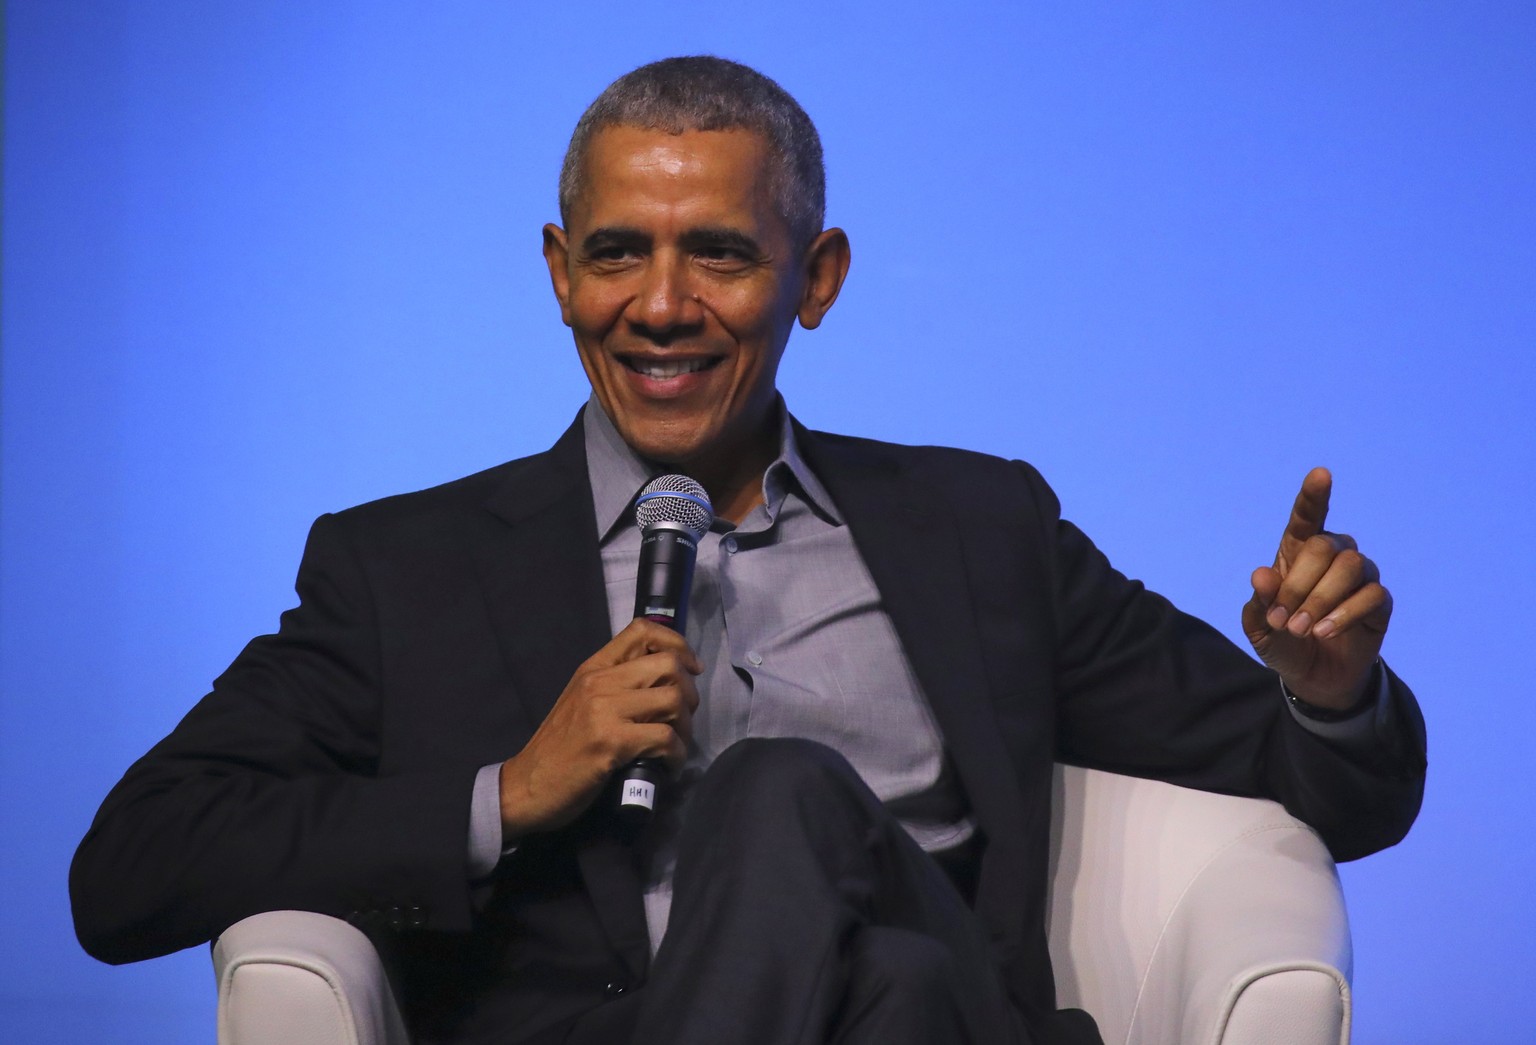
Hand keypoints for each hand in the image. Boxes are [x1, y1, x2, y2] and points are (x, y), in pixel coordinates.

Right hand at [499, 618, 701, 835]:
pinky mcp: (610, 743)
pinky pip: (665, 738)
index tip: (690, 669)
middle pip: (668, 664)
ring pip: (673, 699)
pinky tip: (668, 766)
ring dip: (685, 726)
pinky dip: (676, 755)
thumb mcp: (582, 702)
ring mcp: (604, 711)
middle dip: (689, 692)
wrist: (525, 786)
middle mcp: (599, 681)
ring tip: (675, 745)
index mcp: (593, 668)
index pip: (642, 630)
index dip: (677, 644)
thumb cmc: (558, 749)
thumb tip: (664, 685)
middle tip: (682, 718)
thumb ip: (615, 687)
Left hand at [1242, 467, 1391, 709]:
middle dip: (1300, 584)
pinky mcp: (1379, 601)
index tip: (1321, 475)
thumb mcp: (1260, 626)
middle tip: (1283, 620)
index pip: (1307, 517)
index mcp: (1297, 552)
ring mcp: (1359, 576)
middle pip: (1325, 546)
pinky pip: (1372, 595)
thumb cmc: (1282, 640)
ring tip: (1302, 630)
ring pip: (1350, 566)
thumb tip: (1261, 574)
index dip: (1314, 496)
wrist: (1311, 676)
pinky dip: (1345, 615)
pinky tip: (1326, 632)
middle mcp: (1332, 556)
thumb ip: (1260, 601)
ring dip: (1321, 601)